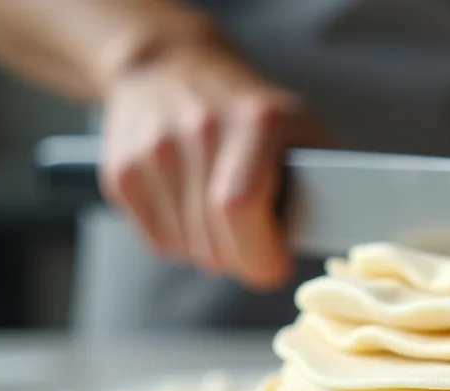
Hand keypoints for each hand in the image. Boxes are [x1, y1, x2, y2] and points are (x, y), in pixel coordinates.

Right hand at [99, 40, 325, 289]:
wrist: (170, 67)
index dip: (261, 254)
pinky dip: (182, 242)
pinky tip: (194, 210)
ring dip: (212, 252)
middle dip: (243, 261)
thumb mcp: (302, 130)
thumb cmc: (251, 112)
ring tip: (226, 219)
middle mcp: (197, 131)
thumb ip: (322, 183)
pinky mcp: (120, 172)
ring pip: (186, 251)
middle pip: (213, 243)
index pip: (240, 209)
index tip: (277, 265)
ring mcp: (151, 151)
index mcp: (254, 122)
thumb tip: (328, 238)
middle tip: (258, 246)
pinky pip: (158, 242)